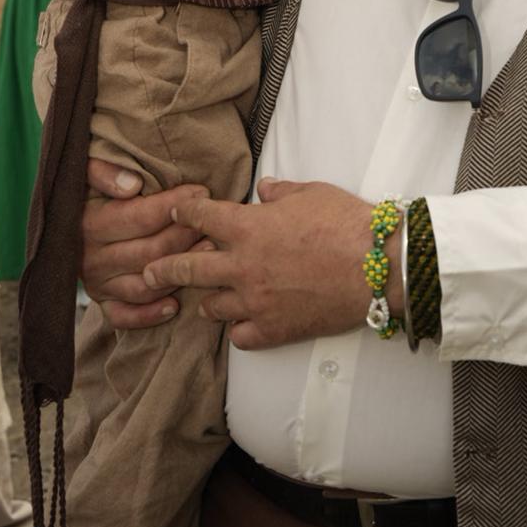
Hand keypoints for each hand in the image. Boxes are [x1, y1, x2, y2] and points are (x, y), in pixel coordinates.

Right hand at [81, 158, 209, 328]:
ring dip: (180, 271)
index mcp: (88, 225)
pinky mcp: (103, 303)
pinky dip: (150, 314)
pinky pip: (125, 316)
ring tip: (209, 251)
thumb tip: (131, 185)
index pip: (140, 217)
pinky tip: (175, 305)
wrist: (66, 221)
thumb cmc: (90, 193)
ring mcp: (97, 285)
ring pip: (146, 285)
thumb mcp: (89, 171)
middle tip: (211, 222)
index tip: (201, 192)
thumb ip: (104, 172)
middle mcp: (90, 259)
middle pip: (151, 252)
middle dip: (186, 234)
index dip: (175, 205)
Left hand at [142, 178, 391, 350]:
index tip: (176, 213)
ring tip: (206, 300)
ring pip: (211, 307)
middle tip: (149, 271)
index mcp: (247, 227)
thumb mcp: (312, 193)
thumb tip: (265, 188)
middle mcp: (242, 266)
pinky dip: (239, 331)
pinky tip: (243, 325)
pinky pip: (240, 337)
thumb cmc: (347, 223)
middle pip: (188, 268)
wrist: (376, 266)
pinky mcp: (274, 329)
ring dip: (207, 300)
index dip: (184, 213)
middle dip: (164, 268)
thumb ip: (281, 192)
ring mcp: (255, 302)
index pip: (200, 217)